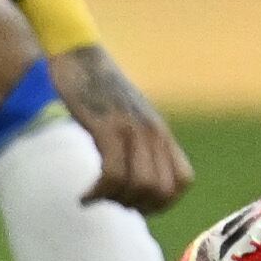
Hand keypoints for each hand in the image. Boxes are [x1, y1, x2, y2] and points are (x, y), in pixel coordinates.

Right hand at [50, 45, 191, 211]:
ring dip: (115, 201)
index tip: (134, 203)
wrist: (78, 54)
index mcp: (160, 132)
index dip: (162, 203)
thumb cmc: (96, 89)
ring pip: (140, 186)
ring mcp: (131, 128)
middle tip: (110, 201)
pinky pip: (113, 173)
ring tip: (94, 197)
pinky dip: (99, 192)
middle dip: (136, 206)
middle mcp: (152, 132)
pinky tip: (84, 196)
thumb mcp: (127, 116)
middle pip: (162, 191)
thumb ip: (136, 142)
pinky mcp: (107, 126)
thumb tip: (133, 179)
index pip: (182, 182)